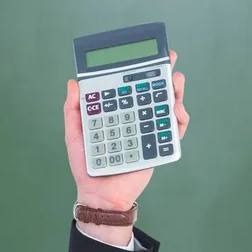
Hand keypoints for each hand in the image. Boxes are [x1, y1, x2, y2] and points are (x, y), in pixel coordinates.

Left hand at [64, 50, 188, 244]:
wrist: (99, 195)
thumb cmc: (86, 166)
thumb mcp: (75, 135)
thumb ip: (73, 111)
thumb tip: (73, 83)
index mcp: (117, 113)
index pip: (129, 88)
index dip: (137, 71)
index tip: (145, 55)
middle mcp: (135, 119)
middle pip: (152, 93)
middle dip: (163, 75)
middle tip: (169, 60)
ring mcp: (147, 133)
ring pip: (166, 109)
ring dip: (174, 93)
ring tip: (175, 82)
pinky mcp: (157, 148)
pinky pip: (172, 132)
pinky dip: (178, 120)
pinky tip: (176, 111)